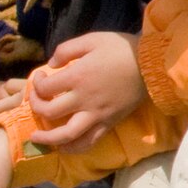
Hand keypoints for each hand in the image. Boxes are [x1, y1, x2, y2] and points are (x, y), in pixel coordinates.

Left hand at [24, 32, 144, 150]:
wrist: (152, 64)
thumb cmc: (122, 49)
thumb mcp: (92, 39)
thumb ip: (66, 49)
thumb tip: (51, 64)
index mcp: (77, 77)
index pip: (44, 88)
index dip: (36, 83)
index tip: (41, 77)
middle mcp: (83, 99)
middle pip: (49, 112)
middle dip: (35, 107)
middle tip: (36, 101)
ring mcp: (97, 114)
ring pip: (66, 134)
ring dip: (48, 139)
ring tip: (37, 138)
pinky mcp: (109, 123)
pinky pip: (89, 141)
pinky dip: (74, 148)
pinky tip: (65, 148)